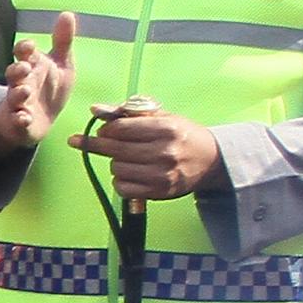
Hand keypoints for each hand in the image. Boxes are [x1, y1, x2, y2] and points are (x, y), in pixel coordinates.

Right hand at [0, 10, 76, 152]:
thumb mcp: (61, 64)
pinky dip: (19, 119)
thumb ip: (63, 41)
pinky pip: (16, 120)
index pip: (22, 53)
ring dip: (17, 94)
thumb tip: (67, 13)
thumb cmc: (50, 89)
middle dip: (16, 70)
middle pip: (13, 73)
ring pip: (12, 97)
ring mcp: (18, 103)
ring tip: (25, 91)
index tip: (30, 47)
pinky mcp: (19, 122)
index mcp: (31, 66)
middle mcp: (21, 83)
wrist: (43, 121)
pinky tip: (24, 118)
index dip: (24, 49)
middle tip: (24, 68)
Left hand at [76, 102, 218, 204]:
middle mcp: (165, 152)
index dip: (106, 129)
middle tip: (92, 141)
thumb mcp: (160, 116)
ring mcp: (161, 174)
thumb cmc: (181, 134)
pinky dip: (120, 180)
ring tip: (125, 157)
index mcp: (166, 129)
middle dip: (99, 144)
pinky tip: (129, 173)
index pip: (121, 128)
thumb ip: (126, 112)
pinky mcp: (158, 192)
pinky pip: (122, 188)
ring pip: (116, 169)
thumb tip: (95, 110)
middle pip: (115, 149)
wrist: (210, 160)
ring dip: (114, 162)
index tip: (104, 130)